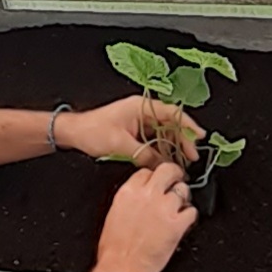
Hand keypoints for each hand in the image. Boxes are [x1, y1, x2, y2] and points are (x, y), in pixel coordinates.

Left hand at [54, 96, 205, 168]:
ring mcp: (137, 121)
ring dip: (171, 146)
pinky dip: (160, 149)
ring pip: (162, 133)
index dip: (188, 125)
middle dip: (182, 140)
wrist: (72, 133)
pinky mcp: (132, 130)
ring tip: (181, 161)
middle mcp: (141, 111)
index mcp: (140, 107)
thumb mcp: (121, 145)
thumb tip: (162, 165)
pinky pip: (152, 139)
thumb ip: (145, 155)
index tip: (199, 136)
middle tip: (192, 156)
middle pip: (170, 124)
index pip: (172, 113)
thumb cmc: (92, 131)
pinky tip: (165, 161)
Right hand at [81, 163, 197, 271]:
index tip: (157, 182)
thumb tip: (141, 196)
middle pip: (168, 170)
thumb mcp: (114, 213)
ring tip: (179, 207)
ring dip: (182, 197)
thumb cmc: (114, 248)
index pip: (146, 172)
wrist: (120, 269)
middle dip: (174, 174)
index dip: (154, 177)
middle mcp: (147, 195)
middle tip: (177, 180)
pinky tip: (183, 222)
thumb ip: (130, 199)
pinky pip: (192, 211)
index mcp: (128, 192)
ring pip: (183, 190)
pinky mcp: (177, 224)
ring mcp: (164, 208)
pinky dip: (190, 216)